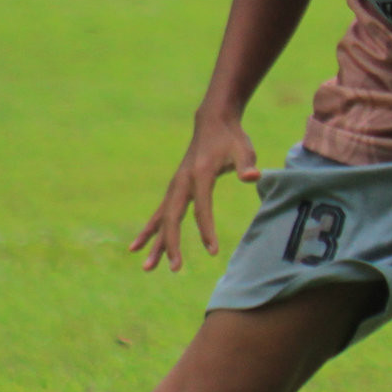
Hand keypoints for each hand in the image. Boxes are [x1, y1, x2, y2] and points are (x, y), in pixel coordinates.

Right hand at [129, 112, 259, 270]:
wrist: (213, 123)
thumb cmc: (232, 139)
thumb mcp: (244, 149)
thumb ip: (247, 164)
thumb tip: (253, 177)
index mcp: (200, 175)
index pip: (202, 208)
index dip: (207, 230)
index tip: (213, 251)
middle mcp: (182, 182)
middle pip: (173, 218)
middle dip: (172, 244)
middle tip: (177, 268)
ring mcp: (175, 186)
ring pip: (162, 219)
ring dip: (154, 243)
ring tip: (148, 268)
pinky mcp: (174, 189)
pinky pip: (160, 214)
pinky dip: (150, 230)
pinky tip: (138, 247)